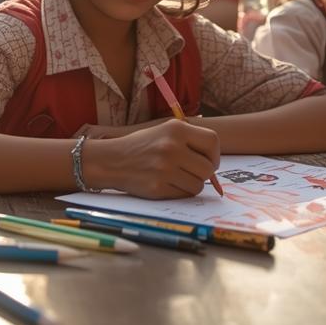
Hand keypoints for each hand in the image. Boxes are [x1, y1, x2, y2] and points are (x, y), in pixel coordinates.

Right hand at [82, 119, 218, 198]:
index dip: (214, 155)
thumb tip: (214, 163)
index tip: (208, 161)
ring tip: (176, 177)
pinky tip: (166, 184)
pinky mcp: (158, 187)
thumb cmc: (142, 146)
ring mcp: (165, 168)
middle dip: (204, 173)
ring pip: (198, 185)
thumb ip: (190, 141)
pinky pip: (184, 195)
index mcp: (176, 129)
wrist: (110, 160)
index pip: (212, 142)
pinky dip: (179, 193)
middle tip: (191, 172)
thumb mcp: (165, 131)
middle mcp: (172, 147)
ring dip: (191, 184)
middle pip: (208, 168)